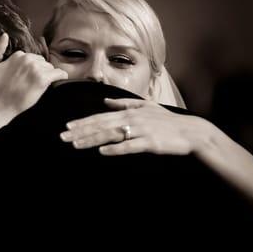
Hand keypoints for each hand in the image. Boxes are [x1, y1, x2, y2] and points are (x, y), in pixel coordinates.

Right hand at [0, 33, 67, 121]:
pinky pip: (59, 73)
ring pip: (50, 68)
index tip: (25, 77)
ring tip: (38, 85)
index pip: (31, 57)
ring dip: (47, 75)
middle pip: (42, 62)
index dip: (29, 68)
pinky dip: (61, 76)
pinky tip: (60, 79)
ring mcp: (36, 69)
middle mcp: (28, 59)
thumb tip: (4, 35)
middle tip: (31, 83)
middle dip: (39, 70)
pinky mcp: (43, 80)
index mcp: (18, 55)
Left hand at [60, 98, 215, 155]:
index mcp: (129, 112)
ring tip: (76, 145)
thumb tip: (105, 101)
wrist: (190, 131)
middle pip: (101, 125)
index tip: (67, 127)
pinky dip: (115, 148)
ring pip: (111, 135)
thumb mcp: (146, 106)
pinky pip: (129, 146)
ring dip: (92, 140)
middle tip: (63, 137)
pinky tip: (102, 152)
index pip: (100, 117)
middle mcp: (132, 119)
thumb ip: (124, 103)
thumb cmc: (167, 121)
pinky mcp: (149, 143)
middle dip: (80, 131)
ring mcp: (140, 130)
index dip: (83, 122)